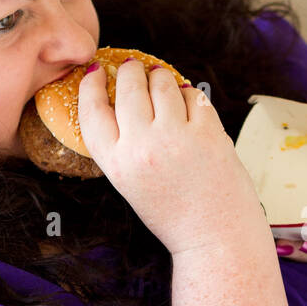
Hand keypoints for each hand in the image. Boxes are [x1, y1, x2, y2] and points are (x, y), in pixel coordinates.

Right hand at [77, 60, 267, 255]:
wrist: (215, 237)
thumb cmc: (174, 214)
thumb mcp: (131, 183)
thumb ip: (123, 145)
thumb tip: (122, 98)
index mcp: (116, 163)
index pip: (91, 109)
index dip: (91, 84)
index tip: (97, 71)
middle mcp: (142, 147)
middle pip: (128, 87)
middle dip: (130, 70)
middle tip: (134, 68)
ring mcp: (177, 137)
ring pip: (162, 83)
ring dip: (160, 77)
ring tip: (162, 82)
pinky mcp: (208, 133)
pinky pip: (193, 96)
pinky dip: (190, 94)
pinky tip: (188, 103)